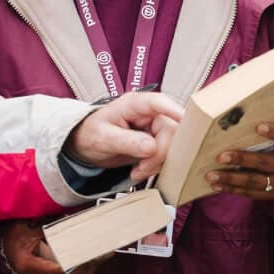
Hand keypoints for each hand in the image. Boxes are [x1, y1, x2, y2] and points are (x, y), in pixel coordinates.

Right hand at [0, 220, 106, 273]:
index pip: (57, 269)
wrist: (5, 249)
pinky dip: (84, 271)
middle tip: (104, 253)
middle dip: (88, 266)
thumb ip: (44, 224)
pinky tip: (95, 261)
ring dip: (90, 269)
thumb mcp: (24, 226)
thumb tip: (67, 219)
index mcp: (28, 265)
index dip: (76, 263)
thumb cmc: (14, 236)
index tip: (91, 255)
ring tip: (104, 255)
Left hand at [65, 91, 182, 182]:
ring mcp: (154, 128)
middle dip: (159, 153)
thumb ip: (127, 141)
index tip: (187, 125)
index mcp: (135, 104)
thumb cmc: (91, 133)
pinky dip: (155, 166)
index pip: (160, 103)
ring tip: (138, 170)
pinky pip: (166, 155)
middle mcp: (149, 114)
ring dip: (157, 163)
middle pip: (171, 130)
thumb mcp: (104, 137)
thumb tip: (151, 147)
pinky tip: (140, 169)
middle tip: (142, 167)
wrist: (86, 145)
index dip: (175, 112)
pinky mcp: (156, 142)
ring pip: (172, 145)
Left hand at [206, 122, 273, 202]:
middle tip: (220, 157)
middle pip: (265, 163)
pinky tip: (217, 186)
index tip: (258, 126)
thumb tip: (241, 125)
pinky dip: (232, 189)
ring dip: (230, 179)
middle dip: (241, 159)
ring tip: (211, 176)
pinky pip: (251, 193)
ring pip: (254, 182)